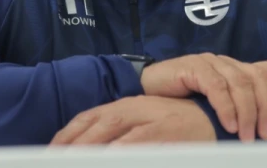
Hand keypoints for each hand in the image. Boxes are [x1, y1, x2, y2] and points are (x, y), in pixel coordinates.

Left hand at [50, 96, 215, 144]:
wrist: (216, 120)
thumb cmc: (179, 126)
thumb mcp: (146, 124)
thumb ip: (121, 134)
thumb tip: (94, 149)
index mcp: (127, 105)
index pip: (88, 117)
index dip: (66, 135)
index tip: (50, 152)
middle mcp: (135, 108)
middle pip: (95, 123)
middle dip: (71, 144)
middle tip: (53, 160)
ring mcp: (150, 118)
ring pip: (111, 130)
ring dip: (89, 148)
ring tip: (72, 161)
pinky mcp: (165, 130)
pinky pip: (137, 142)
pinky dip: (119, 151)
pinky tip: (108, 159)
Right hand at [140, 54, 266, 141]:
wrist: (146, 91)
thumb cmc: (183, 103)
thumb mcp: (216, 107)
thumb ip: (237, 110)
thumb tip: (263, 133)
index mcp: (237, 70)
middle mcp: (228, 63)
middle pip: (259, 78)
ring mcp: (211, 62)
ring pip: (241, 84)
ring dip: (248, 113)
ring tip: (248, 137)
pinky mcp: (194, 66)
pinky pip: (217, 86)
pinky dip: (226, 106)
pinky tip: (229, 125)